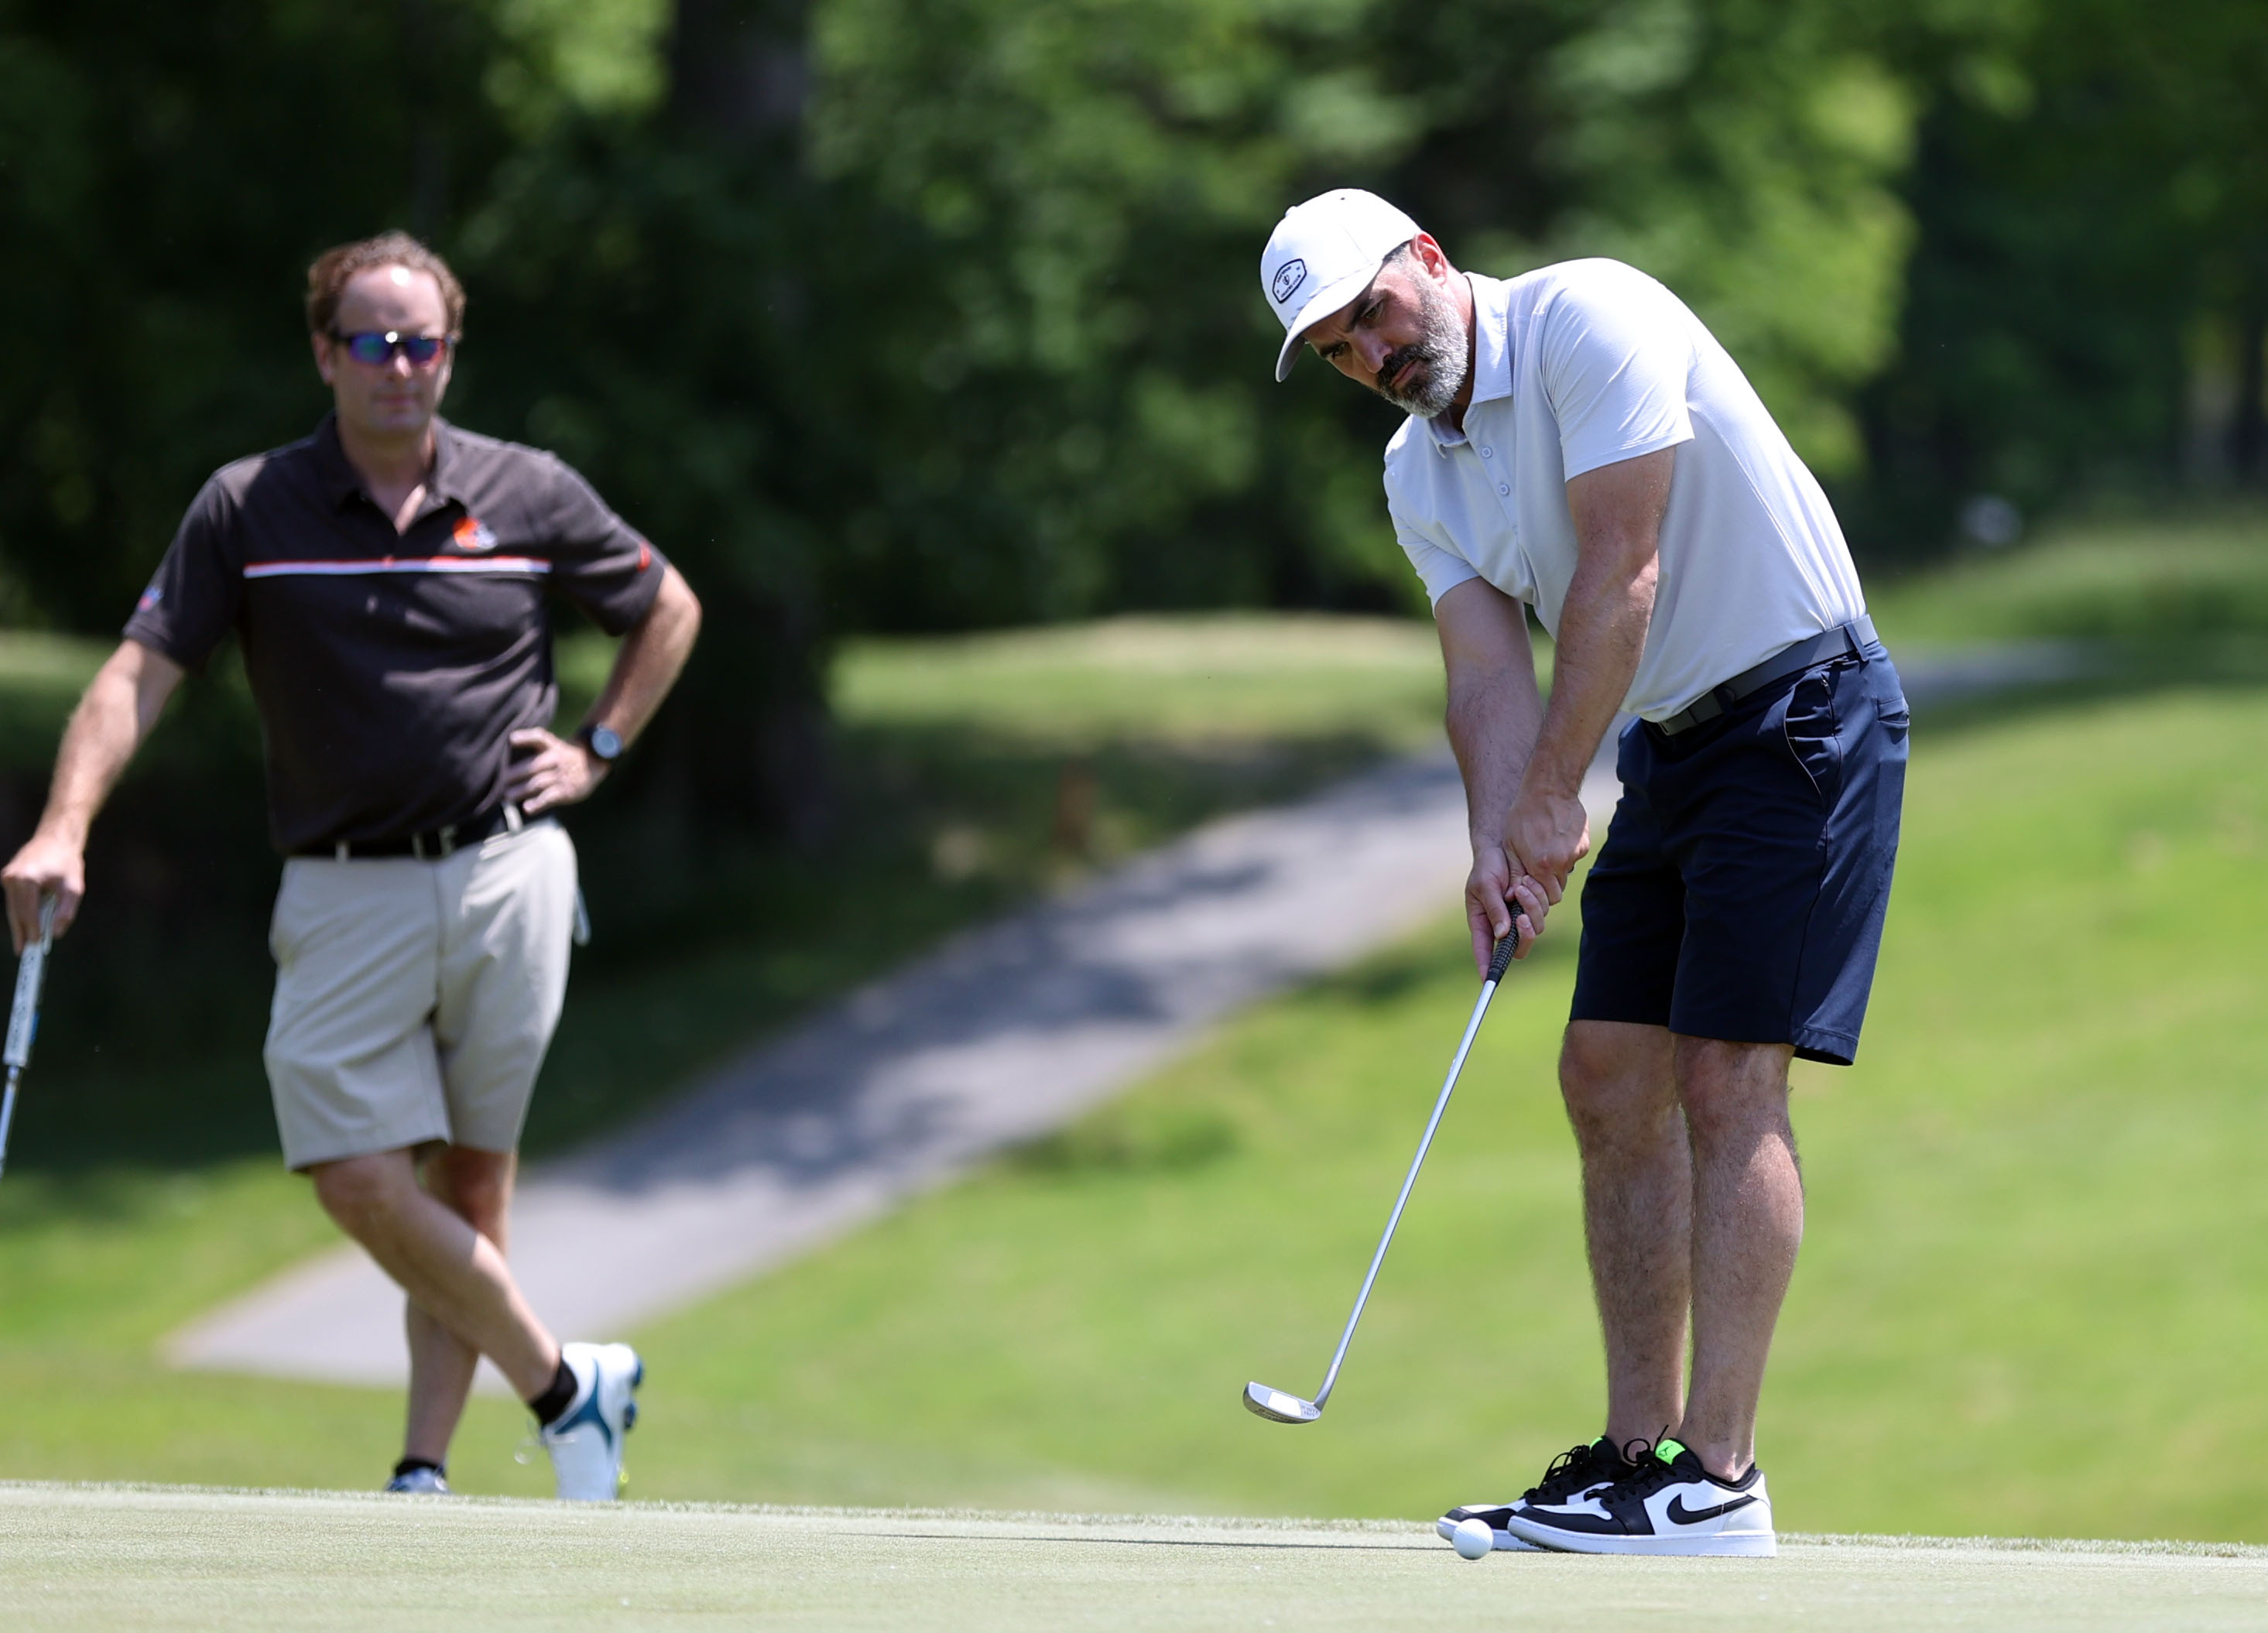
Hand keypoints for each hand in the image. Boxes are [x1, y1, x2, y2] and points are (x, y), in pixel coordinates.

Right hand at [1, 830, 84, 953]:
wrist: (56, 839)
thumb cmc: (67, 863)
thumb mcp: (73, 888)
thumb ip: (66, 912)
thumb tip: (56, 934)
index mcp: (27, 879)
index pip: (27, 911)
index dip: (31, 930)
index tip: (34, 945)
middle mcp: (12, 877)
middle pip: (16, 912)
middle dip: (22, 932)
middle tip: (23, 953)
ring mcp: (7, 876)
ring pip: (13, 908)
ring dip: (19, 925)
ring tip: (22, 945)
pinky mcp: (8, 877)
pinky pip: (14, 901)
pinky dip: (20, 913)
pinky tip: (24, 928)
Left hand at [506, 728, 607, 813]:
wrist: (594, 763)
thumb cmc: (566, 755)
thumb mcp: (555, 745)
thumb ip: (536, 749)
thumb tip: (507, 752)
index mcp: (553, 746)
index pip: (540, 738)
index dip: (526, 737)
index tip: (511, 739)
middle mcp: (556, 759)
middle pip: (533, 766)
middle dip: (515, 774)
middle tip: (499, 781)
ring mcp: (561, 776)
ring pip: (538, 783)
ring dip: (521, 790)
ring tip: (506, 796)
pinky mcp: (566, 791)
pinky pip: (550, 797)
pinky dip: (538, 803)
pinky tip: (527, 808)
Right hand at [1465, 841, 1551, 971]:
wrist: (1503, 845)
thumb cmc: (1486, 866)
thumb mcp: (1484, 885)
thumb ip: (1493, 909)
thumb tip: (1502, 934)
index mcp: (1484, 923)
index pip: (1485, 951)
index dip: (1487, 967)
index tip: (1488, 981)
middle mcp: (1503, 924)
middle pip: (1518, 947)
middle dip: (1524, 935)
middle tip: (1522, 918)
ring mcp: (1520, 915)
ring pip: (1535, 928)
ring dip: (1531, 907)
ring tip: (1520, 885)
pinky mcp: (1536, 904)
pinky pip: (1545, 911)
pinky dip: (1538, 897)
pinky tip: (1527, 880)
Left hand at [1503, 778, 1590, 907]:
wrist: (1548, 789)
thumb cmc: (1523, 816)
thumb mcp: (1511, 845)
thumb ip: (1515, 873)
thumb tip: (1513, 896)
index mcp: (1541, 865)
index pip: (1549, 897)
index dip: (1540, 894)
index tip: (1530, 883)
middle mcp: (1561, 862)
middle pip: (1559, 888)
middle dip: (1548, 885)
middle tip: (1537, 870)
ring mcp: (1575, 852)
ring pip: (1566, 871)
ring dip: (1556, 868)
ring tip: (1544, 848)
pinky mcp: (1584, 843)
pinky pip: (1574, 856)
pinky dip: (1565, 853)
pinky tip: (1555, 838)